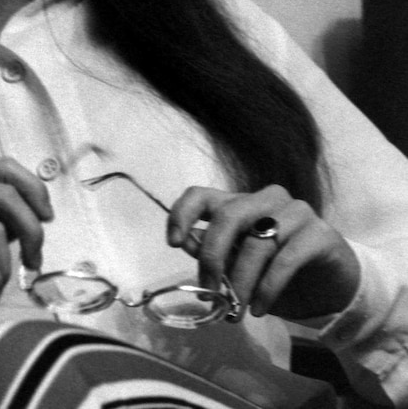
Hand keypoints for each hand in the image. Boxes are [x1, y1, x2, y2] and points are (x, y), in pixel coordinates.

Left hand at [167, 185, 359, 320]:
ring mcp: (295, 212)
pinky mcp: (320, 233)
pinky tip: (259, 308)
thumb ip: (214, 252)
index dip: (182, 214)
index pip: (201, 195)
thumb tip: (184, 243)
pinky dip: (267, 287)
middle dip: (213, 256)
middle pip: (228, 215)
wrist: (333, 290)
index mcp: (239, 203)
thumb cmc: (277, 275)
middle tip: (210, 293)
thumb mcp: (239, 266)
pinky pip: (286, 259)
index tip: (173, 242)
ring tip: (237, 311)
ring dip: (241, 282)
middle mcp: (266, 199)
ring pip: (257, 242)